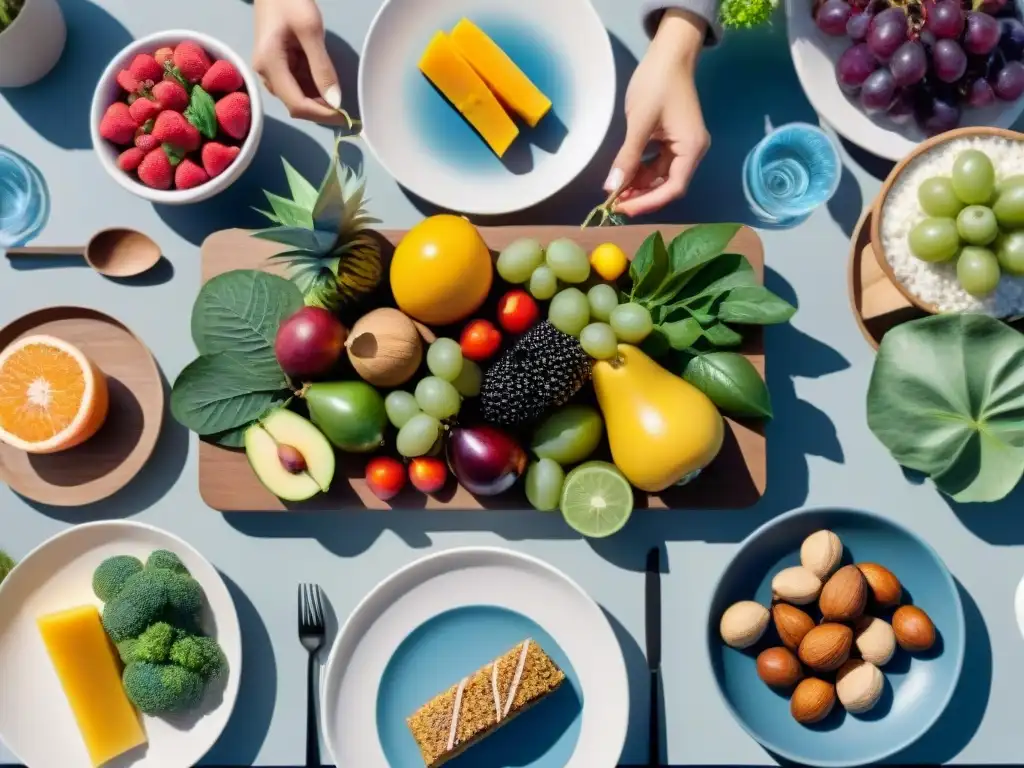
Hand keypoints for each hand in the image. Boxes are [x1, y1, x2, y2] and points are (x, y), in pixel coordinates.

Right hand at [252, 0, 349, 124]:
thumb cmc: (290, 1)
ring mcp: (270, 72)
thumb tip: (335, 101)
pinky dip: (314, 87)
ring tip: (336, 88)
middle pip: (296, 105)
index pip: (297, 104)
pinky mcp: (277, 68)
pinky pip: (297, 86)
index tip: (345, 117)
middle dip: (321, 109)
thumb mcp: (310, 31)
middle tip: (346, 107)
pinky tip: (325, 80)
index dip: (321, 114)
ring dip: (318, 99)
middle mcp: (266, 74)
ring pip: (297, 97)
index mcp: (270, 65)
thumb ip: (322, 68)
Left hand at [604, 9, 709, 216]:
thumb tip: (611, 188)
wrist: (668, 55)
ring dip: (638, 186)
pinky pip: (657, 164)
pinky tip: (623, 176)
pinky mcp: (672, 141)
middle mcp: (692, 151)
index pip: (673, 188)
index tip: (623, 209)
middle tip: (614, 204)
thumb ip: (627, 157)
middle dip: (641, 196)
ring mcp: (683, 146)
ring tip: (614, 192)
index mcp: (692, 148)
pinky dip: (641, 172)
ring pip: (660, 177)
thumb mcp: (639, 122)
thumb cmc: (657, 84)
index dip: (648, 203)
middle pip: (667, 186)